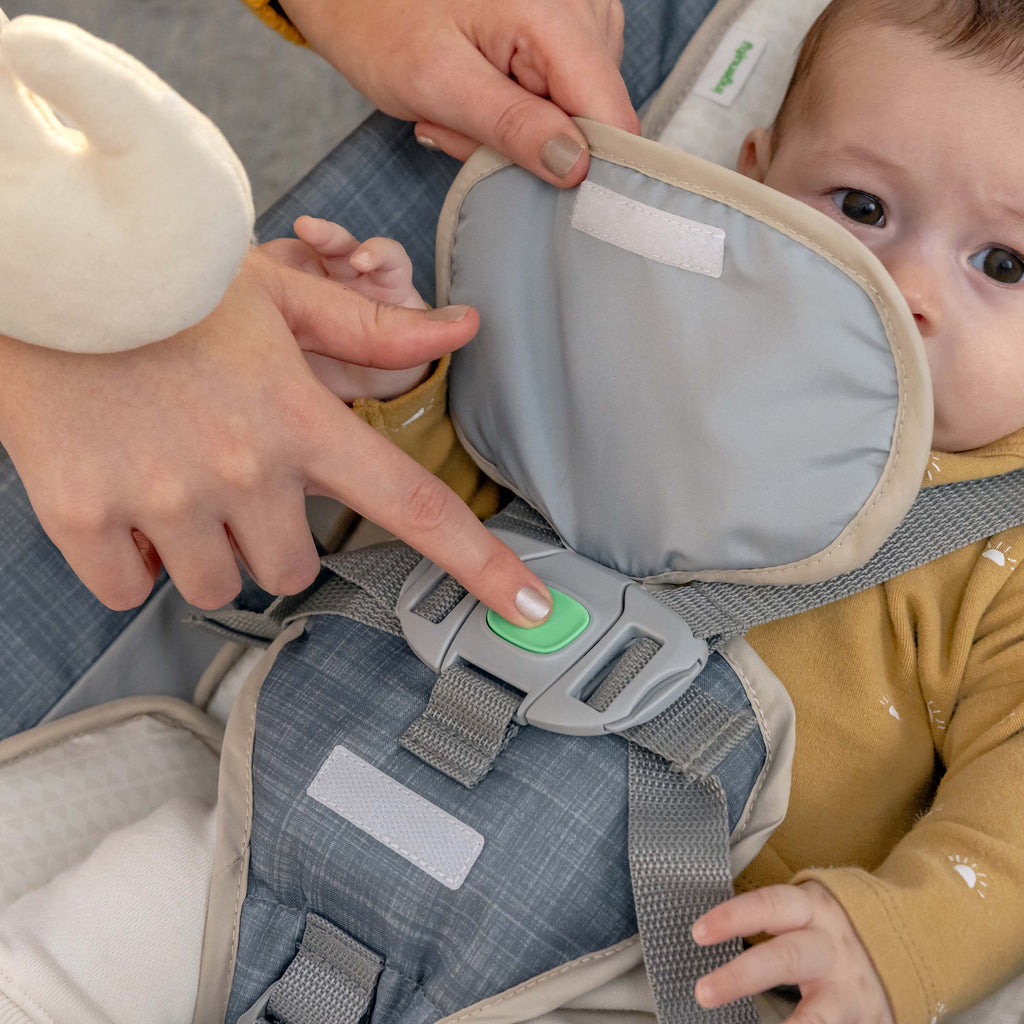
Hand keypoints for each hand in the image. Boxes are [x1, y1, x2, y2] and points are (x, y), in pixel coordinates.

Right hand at [0, 248, 552, 625]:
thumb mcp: (279, 292)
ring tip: (176, 481)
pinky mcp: (84, 516)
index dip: (481, 566)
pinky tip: (126, 507)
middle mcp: (245, 468)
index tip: (528, 608)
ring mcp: (164, 497)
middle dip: (274, 536)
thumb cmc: (166, 280)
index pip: (414, 506)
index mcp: (303, 417)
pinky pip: (132, 591)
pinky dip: (135, 564)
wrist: (48, 268)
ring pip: (219, 587)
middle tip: (235, 478)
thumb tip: (460, 328)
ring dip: (209, 553)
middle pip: (297, 568)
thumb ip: (371, 327)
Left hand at [277, 0, 639, 185]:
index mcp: (555, 15)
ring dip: (527, 131)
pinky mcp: (571, 33)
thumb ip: (510, 125)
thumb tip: (576, 166)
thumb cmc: (385, 25)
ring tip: (470, 106)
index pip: (612, 115)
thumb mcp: (437, 83)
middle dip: (538, 147)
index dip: (588, 167)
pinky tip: (485, 92)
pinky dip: (524, 111)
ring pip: (579, 114)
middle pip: (596, 118)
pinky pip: (564, 96)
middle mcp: (585, 10)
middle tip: (469, 131)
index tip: (539, 190)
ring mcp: (583, 19)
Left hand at [691, 881, 894, 1023]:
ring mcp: (852, 988)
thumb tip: (706, 935)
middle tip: (703, 992)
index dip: (733, 916)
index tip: (697, 933)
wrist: (906, 938)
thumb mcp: (805, 911)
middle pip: (787, 957)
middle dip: (742, 976)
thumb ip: (769, 920)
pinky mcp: (868, 1018)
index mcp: (811, 911)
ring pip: (820, 1013)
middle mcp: (832, 947)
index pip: (769, 905)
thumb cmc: (831, 929)